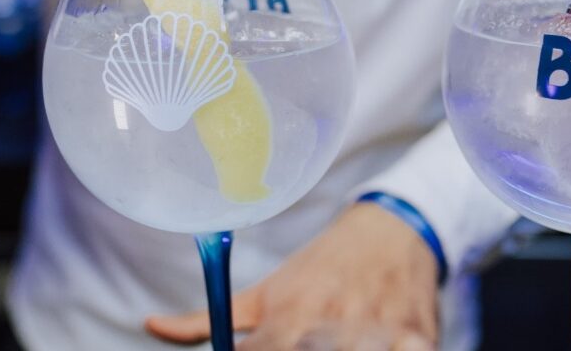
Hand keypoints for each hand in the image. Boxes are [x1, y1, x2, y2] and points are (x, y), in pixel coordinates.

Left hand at [146, 203, 440, 349]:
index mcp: (290, 313)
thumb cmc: (317, 271)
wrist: (392, 232)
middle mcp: (331, 323)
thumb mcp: (263, 293)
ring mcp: (377, 332)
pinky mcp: (419, 337)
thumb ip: (208, 319)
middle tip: (298, 348)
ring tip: (332, 348)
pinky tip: (379, 350)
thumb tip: (151, 327)